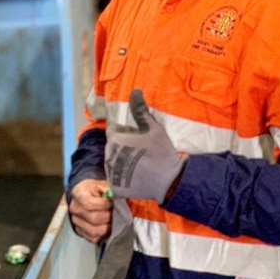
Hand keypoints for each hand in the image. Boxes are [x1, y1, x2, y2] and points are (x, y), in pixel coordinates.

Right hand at [68, 179, 112, 243]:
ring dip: (107, 228)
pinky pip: (93, 238)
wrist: (84, 194)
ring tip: (114, 221)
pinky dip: (103, 235)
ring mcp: (76, 221)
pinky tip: (108, 228)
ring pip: (94, 231)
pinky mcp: (80, 231)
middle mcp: (75, 209)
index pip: (90, 204)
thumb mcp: (102, 184)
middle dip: (109, 217)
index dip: (105, 205)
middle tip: (117, 214)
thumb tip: (121, 197)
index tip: (114, 203)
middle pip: (94, 218)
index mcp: (79, 194)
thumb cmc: (93, 189)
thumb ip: (110, 190)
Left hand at [105, 89, 185, 203]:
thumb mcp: (153, 128)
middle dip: (123, 146)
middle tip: (142, 151)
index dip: (126, 132)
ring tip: (141, 164)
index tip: (138, 138)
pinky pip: (116, 178)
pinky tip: (138, 176)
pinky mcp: (115, 187)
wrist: (170, 181)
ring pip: (113, 162)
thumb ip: (140, 110)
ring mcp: (111, 173)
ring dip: (122, 161)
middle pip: (113, 146)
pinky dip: (123, 177)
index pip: (114, 130)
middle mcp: (109, 156)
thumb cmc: (162, 152)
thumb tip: (135, 91)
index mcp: (115, 140)